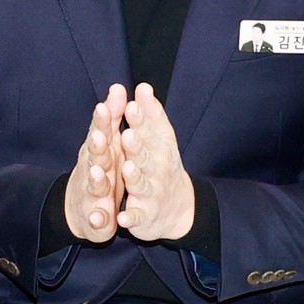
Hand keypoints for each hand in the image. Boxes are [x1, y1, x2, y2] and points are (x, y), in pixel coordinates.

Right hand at [64, 84, 127, 242]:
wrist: (81, 209)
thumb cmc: (100, 169)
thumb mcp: (108, 143)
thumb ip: (113, 117)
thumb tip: (118, 87)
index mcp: (99, 151)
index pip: (100, 132)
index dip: (102, 121)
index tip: (104, 106)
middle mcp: (92, 168)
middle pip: (95, 156)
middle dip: (97, 146)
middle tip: (101, 136)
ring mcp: (92, 193)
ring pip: (94, 185)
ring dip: (96, 180)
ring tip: (99, 173)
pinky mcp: (95, 216)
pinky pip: (97, 218)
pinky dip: (98, 217)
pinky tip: (101, 218)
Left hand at [115, 84, 196, 240]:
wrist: (180, 207)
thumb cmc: (164, 164)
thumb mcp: (161, 139)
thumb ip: (150, 114)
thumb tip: (143, 86)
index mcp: (158, 148)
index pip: (148, 131)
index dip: (140, 119)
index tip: (132, 105)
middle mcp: (156, 169)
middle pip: (145, 156)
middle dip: (136, 146)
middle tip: (127, 134)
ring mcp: (151, 193)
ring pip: (141, 184)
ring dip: (135, 177)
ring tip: (127, 168)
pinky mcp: (144, 215)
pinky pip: (137, 216)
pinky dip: (131, 218)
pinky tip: (122, 217)